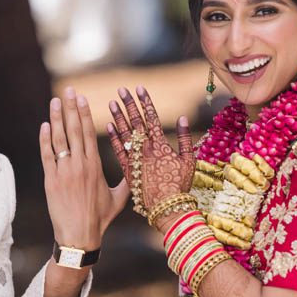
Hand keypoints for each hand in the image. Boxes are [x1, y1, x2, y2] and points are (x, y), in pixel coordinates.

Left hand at [40, 87, 129, 248]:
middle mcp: (79, 166)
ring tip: (55, 101)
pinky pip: (47, 156)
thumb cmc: (100, 219)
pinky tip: (44, 126)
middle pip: (73, 131)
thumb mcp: (118, 199)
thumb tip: (138, 169)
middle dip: (70, 109)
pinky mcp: (50, 181)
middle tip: (69, 91)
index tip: (82, 99)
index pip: (88, 134)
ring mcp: (63, 172)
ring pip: (59, 139)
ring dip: (56, 118)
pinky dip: (45, 140)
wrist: (79, 237)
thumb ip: (127, 181)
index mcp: (95, 166)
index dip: (84, 114)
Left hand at [106, 86, 194, 214]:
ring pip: (124, 134)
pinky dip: (113, 137)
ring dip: (118, 116)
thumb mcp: (189, 162)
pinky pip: (118, 151)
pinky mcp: (126, 170)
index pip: (151, 118)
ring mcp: (134, 159)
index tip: (139, 89)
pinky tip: (108, 125)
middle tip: (121, 90)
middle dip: (128, 104)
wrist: (166, 208)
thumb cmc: (180, 186)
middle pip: (135, 122)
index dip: (145, 102)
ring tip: (112, 102)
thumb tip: (183, 118)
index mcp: (161, 145)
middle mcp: (146, 150)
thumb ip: (185, 139)